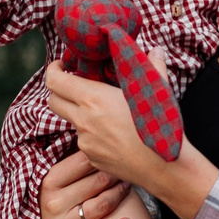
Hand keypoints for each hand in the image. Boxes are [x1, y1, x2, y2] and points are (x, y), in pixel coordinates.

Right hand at [30, 151, 133, 218]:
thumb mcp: (50, 179)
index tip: (113, 153)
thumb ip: (69, 162)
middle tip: (126, 169)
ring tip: (127, 186)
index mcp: (48, 181)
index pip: (83, 162)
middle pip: (97, 182)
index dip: (102, 156)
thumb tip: (93, 135)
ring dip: (119, 195)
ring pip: (102, 206)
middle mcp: (54, 203)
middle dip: (115, 174)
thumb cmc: (46, 200)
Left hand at [44, 66, 218, 218]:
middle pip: (53, 102)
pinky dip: (94, 135)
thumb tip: (156, 50)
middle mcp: (83, 121)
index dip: (53, 70)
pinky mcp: (91, 159)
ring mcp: (85, 142)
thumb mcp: (159, 90)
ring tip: (107, 114)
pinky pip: (86, 142)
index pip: (55, 81)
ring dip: (82, 115)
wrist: (165, 167)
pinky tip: (115, 135)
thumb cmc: (161, 126)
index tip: (62, 65)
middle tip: (75, 86)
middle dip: (60, 91)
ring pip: (73, 122)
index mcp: (94, 99)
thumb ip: (153, 66)